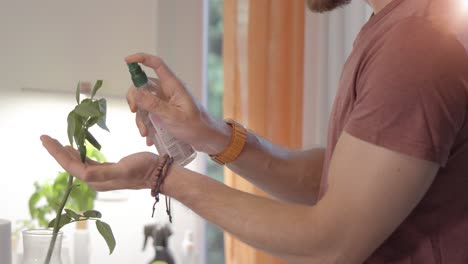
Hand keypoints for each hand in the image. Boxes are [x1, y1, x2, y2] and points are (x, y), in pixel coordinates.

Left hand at [40, 135, 162, 191]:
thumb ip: (102, 172)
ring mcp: (102, 175)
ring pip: (78, 164)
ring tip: (56, 142)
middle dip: (57, 152)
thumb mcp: (122, 170)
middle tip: (46, 138)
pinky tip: (76, 148)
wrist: (158, 173)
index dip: (57, 153)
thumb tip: (83, 173)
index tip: (46, 139)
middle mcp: (96, 179)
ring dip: (66, 153)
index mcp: (96, 179)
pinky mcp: (109, 169)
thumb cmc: (142, 170)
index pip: (71, 166)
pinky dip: (79, 154)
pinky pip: (88, 162)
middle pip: (70, 165)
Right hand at [125, 53, 230, 154]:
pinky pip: (149, 115)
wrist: (207, 139)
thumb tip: (136, 92)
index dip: (141, 58)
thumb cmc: (196, 126)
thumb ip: (154, 105)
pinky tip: (150, 138)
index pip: (157, 64)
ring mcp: (165, 102)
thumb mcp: (173, 117)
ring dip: (141, 119)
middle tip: (135, 112)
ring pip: (144, 104)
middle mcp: (168, 91)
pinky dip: (147, 126)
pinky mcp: (164, 113)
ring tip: (146, 134)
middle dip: (136, 100)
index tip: (127, 60)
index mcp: (173, 86)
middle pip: (143, 86)